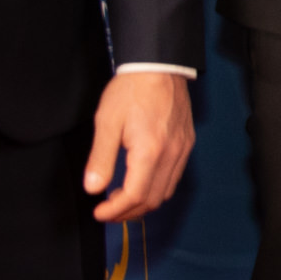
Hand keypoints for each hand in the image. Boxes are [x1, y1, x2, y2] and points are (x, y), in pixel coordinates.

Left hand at [84, 70, 196, 222]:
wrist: (158, 66)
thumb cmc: (131, 91)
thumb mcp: (106, 122)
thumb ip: (100, 158)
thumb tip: (93, 188)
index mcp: (150, 151)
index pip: (134, 195)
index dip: (115, 211)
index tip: (99, 213)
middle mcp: (171, 155)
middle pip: (152, 200)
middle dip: (128, 212)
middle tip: (108, 211)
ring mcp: (182, 150)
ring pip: (166, 192)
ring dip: (143, 203)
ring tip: (121, 200)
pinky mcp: (186, 144)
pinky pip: (174, 178)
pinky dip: (157, 189)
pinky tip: (141, 182)